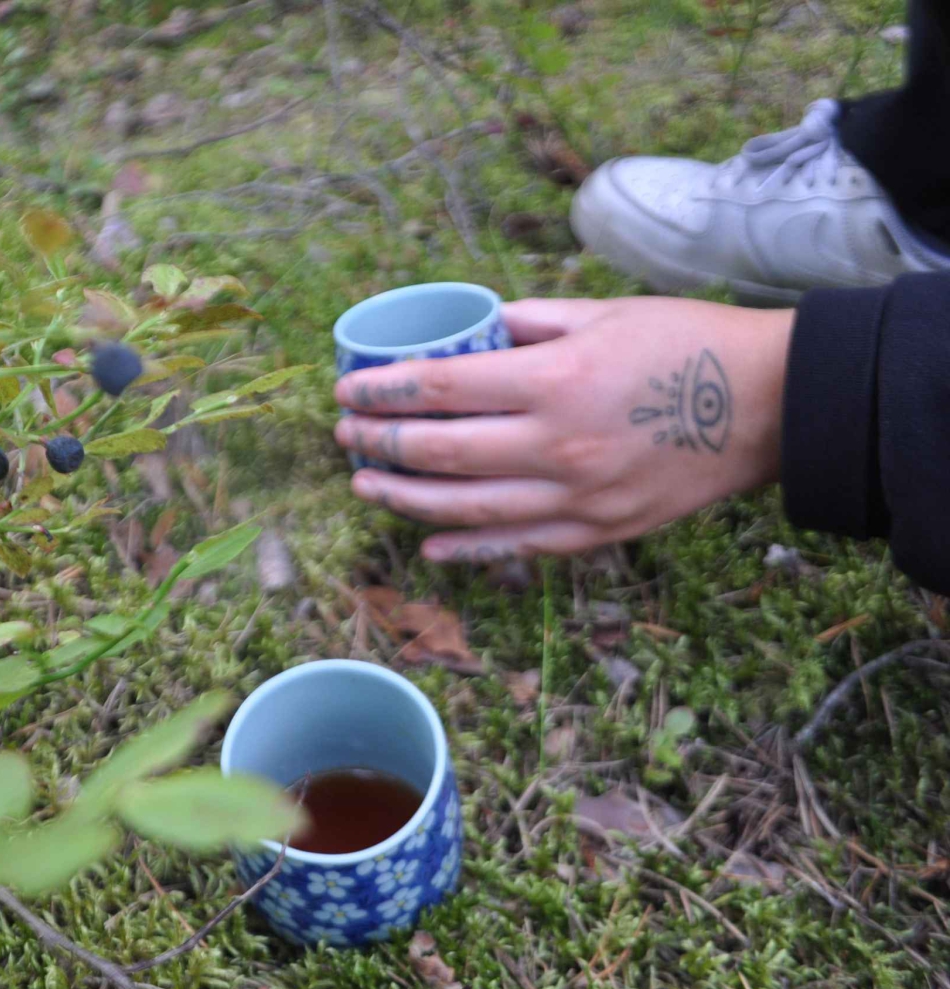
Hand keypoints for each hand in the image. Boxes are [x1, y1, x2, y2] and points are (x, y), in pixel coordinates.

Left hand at [333, 297, 793, 561]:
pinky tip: (429, 540)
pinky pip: (517, 545)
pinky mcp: (599, 531)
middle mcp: (558, 445)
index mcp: (556, 380)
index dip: (383, 391)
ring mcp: (577, 497)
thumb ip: (528, 323)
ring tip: (365, 485)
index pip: (441, 388)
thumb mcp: (603, 312)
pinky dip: (466, 546)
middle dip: (379, 445)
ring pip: (466, 508)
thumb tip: (469, 329)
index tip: (346, 390)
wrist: (771, 407)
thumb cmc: (687, 345)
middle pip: (441, 453)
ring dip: (405, 499)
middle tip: (346, 437)